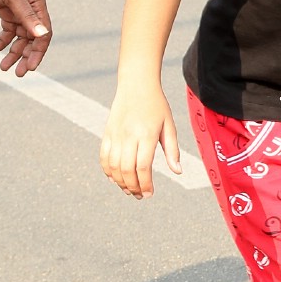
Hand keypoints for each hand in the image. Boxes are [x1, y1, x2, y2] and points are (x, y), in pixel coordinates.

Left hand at [0, 0, 52, 74]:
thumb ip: (27, 17)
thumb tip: (43, 36)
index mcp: (38, 6)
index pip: (43, 34)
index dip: (38, 52)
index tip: (30, 67)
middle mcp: (31, 11)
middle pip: (32, 40)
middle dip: (25, 57)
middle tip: (17, 73)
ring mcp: (18, 12)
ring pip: (18, 39)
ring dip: (12, 53)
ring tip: (3, 67)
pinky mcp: (6, 11)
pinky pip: (6, 32)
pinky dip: (0, 43)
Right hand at [100, 85, 181, 199]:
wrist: (136, 85)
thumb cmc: (157, 106)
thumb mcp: (169, 125)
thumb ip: (172, 150)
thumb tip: (177, 172)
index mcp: (146, 134)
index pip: (143, 166)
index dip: (145, 184)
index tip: (149, 194)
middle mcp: (129, 135)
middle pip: (127, 169)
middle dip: (133, 187)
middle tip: (139, 196)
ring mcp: (115, 134)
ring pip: (113, 166)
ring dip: (120, 182)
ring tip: (129, 190)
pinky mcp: (107, 133)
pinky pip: (103, 157)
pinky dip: (107, 171)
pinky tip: (115, 179)